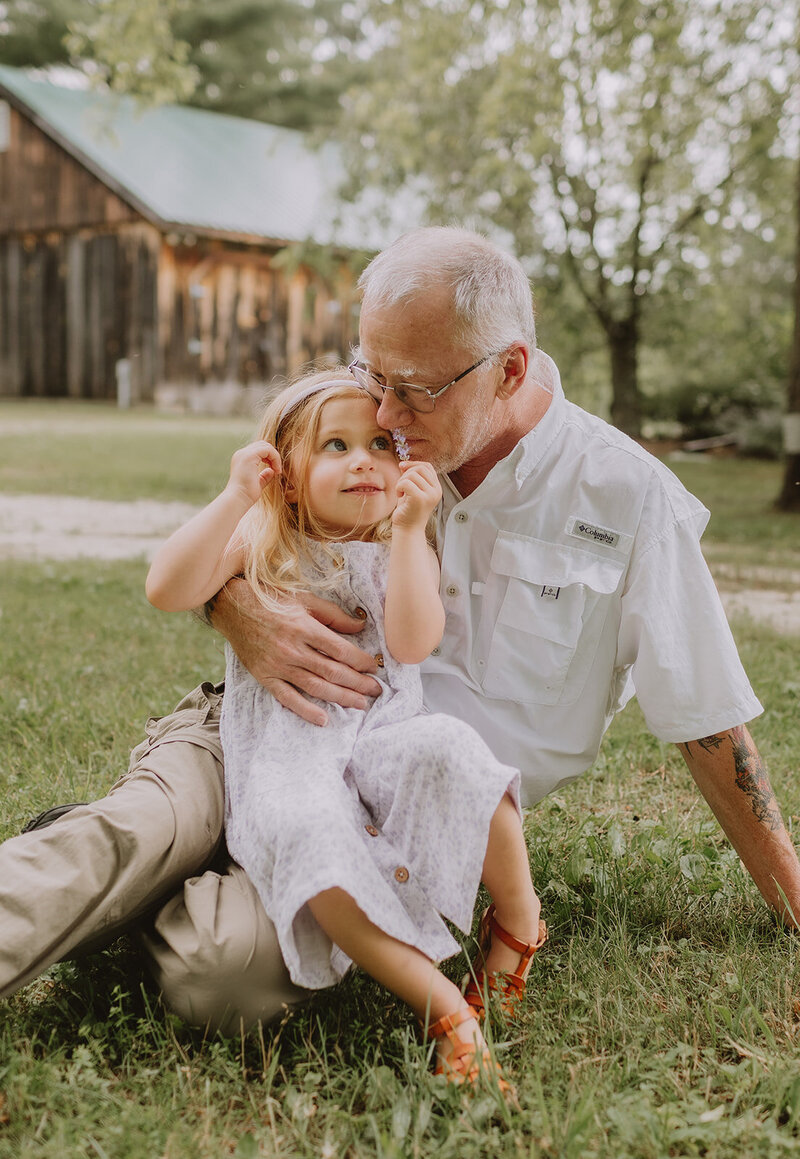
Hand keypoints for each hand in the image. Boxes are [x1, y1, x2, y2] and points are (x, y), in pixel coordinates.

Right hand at [211, 579, 381, 725]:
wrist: (232, 607)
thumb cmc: (271, 600)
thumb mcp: (305, 600)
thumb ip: (334, 615)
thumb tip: (361, 625)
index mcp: (304, 628)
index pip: (340, 650)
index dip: (361, 661)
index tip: (374, 666)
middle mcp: (292, 649)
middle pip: (332, 672)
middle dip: (358, 683)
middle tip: (376, 690)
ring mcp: (278, 666)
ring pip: (315, 687)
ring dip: (341, 698)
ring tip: (360, 704)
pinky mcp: (265, 677)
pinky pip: (287, 698)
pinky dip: (305, 711)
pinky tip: (323, 719)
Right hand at [224, 441, 281, 507]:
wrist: (238, 499)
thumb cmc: (247, 495)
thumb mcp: (257, 483)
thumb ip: (264, 476)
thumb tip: (272, 471)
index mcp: (241, 459)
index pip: (259, 450)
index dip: (270, 457)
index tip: (275, 471)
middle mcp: (241, 454)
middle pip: (262, 444)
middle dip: (273, 455)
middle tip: (277, 469)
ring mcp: (244, 454)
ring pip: (265, 445)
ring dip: (275, 456)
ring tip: (277, 470)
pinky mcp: (249, 456)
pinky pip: (267, 449)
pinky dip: (275, 457)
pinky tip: (276, 469)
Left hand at [392, 460, 441, 530]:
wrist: (408, 530)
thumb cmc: (408, 511)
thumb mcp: (411, 490)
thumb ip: (411, 477)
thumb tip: (404, 463)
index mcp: (436, 488)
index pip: (427, 466)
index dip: (414, 464)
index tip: (402, 467)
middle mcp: (436, 491)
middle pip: (420, 468)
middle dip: (406, 474)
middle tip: (401, 487)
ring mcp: (430, 495)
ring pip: (412, 475)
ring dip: (401, 482)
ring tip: (401, 493)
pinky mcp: (420, 499)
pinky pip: (405, 483)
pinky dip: (398, 487)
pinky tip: (399, 496)